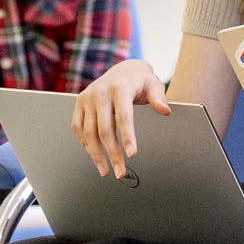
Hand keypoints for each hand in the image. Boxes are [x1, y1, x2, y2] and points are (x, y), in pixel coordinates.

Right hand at [70, 59, 168, 177]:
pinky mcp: (79, 103)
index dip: (127, 137)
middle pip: (104, 129)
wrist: (123, 71)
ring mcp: (87, 98)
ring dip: (96, 154)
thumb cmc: (140, 81)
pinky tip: (94, 155)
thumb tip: (165, 111)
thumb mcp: (153, 85)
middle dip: (112, 153)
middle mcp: (100, 92)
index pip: (123, 116)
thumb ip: (158, 98)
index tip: (132, 155)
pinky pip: (78, 127)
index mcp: (120, 88)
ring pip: (88, 132)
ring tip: (106, 171)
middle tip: (120, 172)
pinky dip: (85, 143)